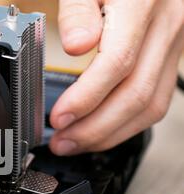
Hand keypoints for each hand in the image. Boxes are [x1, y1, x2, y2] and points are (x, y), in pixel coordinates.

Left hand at [49, 0, 183, 155]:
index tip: (59, 116)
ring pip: (150, 105)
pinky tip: (102, 130)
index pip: (117, 62)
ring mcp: (175, 44)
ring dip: (110, 133)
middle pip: (136, 94)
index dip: (85, 97)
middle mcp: (167, 25)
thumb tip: (76, 44)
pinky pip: (156, 100)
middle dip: (94, 128)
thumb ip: (77, 9)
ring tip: (76, 143)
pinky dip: (126, 123)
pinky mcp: (172, 57)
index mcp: (142, 3)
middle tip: (62, 141)